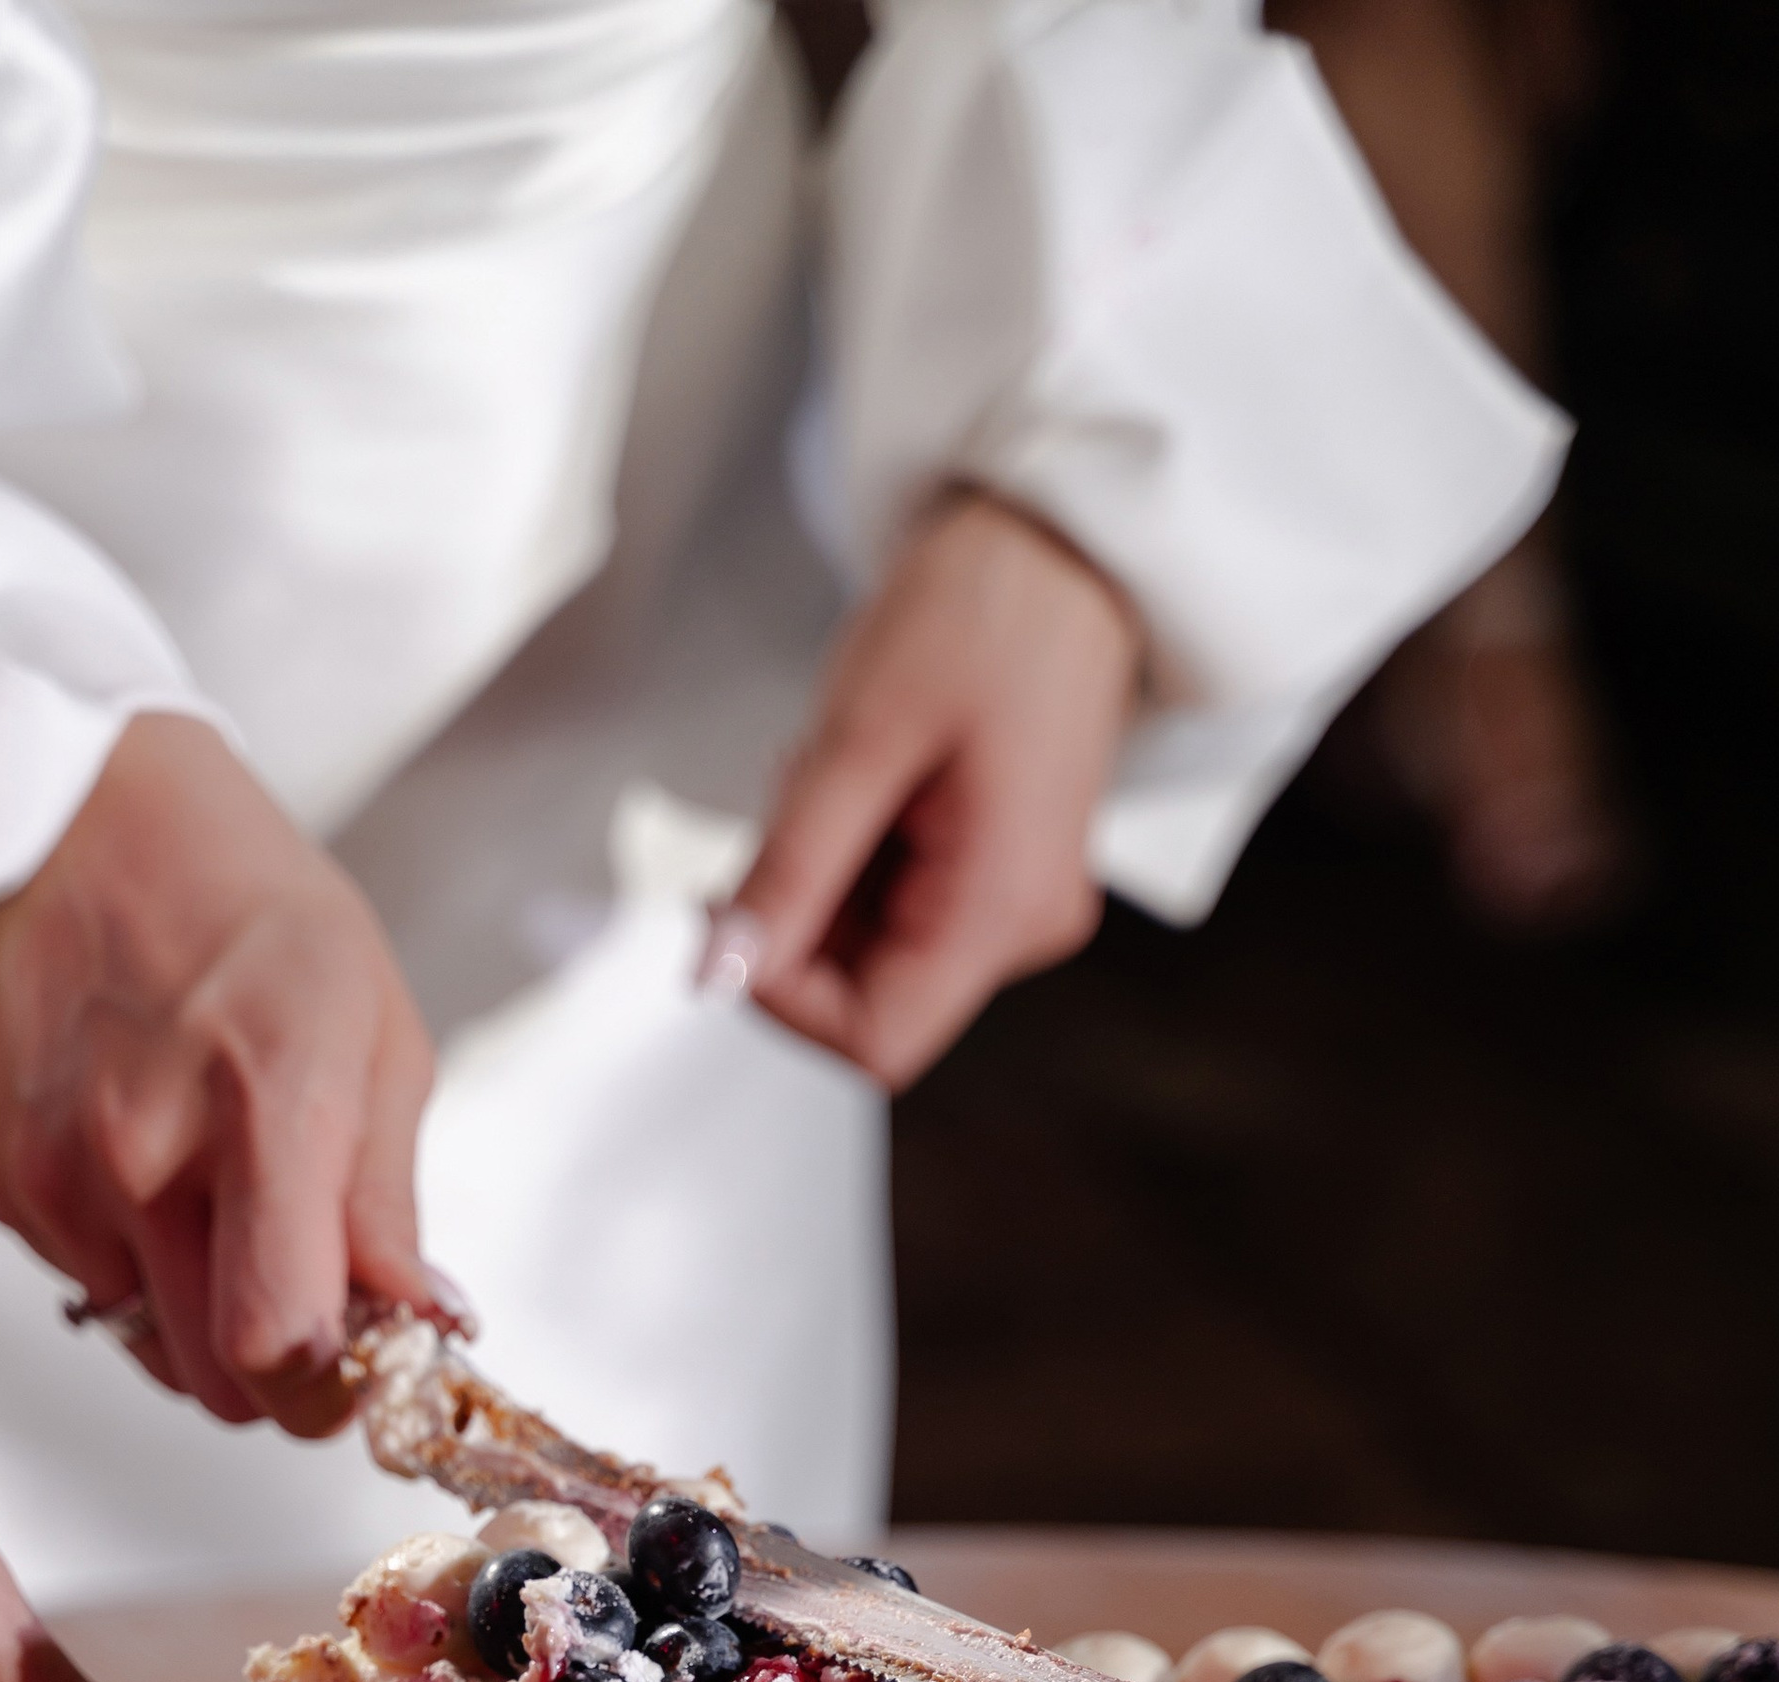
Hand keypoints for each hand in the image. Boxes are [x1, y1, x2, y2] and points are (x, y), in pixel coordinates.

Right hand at [0, 714, 458, 1439]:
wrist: (90, 827)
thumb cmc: (257, 919)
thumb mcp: (376, 1038)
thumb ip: (388, 1207)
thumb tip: (426, 1327)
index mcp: (261, 1106)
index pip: (277, 1340)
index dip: (329, 1389)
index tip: (364, 1363)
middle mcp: (141, 1153)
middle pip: (219, 1382)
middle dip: (283, 1371)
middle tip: (314, 1296)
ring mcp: (60, 1177)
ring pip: (155, 1354)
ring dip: (209, 1325)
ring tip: (232, 1213)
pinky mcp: (9, 1187)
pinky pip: (98, 1298)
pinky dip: (144, 1272)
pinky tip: (160, 1175)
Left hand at [718, 490, 1142, 1088]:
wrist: (1058, 543)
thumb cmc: (987, 611)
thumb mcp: (859, 741)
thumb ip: (786, 872)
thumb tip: (720, 970)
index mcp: (1004, 905)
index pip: (875, 1041)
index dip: (782, 1000)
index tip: (731, 917)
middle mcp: (1021, 925)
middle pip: (868, 996)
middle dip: (796, 916)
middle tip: (791, 804)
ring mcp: (1012, 903)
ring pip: (870, 950)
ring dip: (819, 878)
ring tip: (838, 772)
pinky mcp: (995, 875)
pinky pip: (895, 906)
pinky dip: (849, 857)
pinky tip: (864, 780)